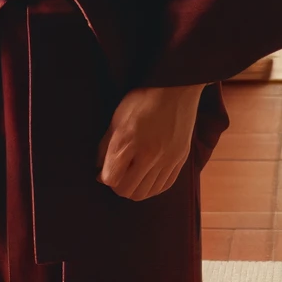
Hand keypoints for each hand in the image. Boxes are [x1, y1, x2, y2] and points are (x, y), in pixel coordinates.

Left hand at [97, 84, 205, 200]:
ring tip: (134, 176)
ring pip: (146, 193)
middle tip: (119, 175)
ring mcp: (167, 159)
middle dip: (119, 186)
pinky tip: (149, 176)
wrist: (176, 88)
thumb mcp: (116, 119)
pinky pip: (164, 186)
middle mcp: (148, 155)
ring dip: (136, 189)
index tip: (104, 172)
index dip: (104, 178)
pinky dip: (153, 186)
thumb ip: (106, 147)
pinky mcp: (180, 159)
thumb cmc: (142, 100)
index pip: (111, 180)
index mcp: (128, 142)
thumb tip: (100, 172)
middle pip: (128, 191)